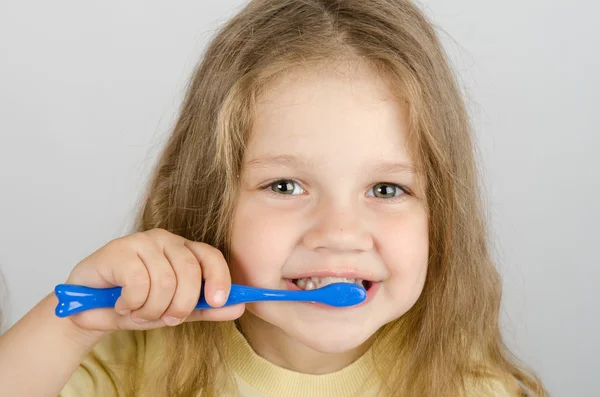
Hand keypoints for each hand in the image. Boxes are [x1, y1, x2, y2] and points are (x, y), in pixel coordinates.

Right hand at [63, 228, 243, 332]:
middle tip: (165, 319)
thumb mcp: (176, 310)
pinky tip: (121, 304)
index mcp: (184, 250)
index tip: (217, 301)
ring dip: (151, 310)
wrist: (88, 308)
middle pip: (189, 272)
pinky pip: (138, 283)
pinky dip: (131, 304)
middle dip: (179, 305)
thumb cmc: (135, 304)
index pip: (211, 256)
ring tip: (138, 312)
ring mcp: (141, 242)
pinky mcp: (118, 250)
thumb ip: (207, 308)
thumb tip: (240, 307)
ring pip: (164, 282)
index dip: (219, 278)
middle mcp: (165, 240)